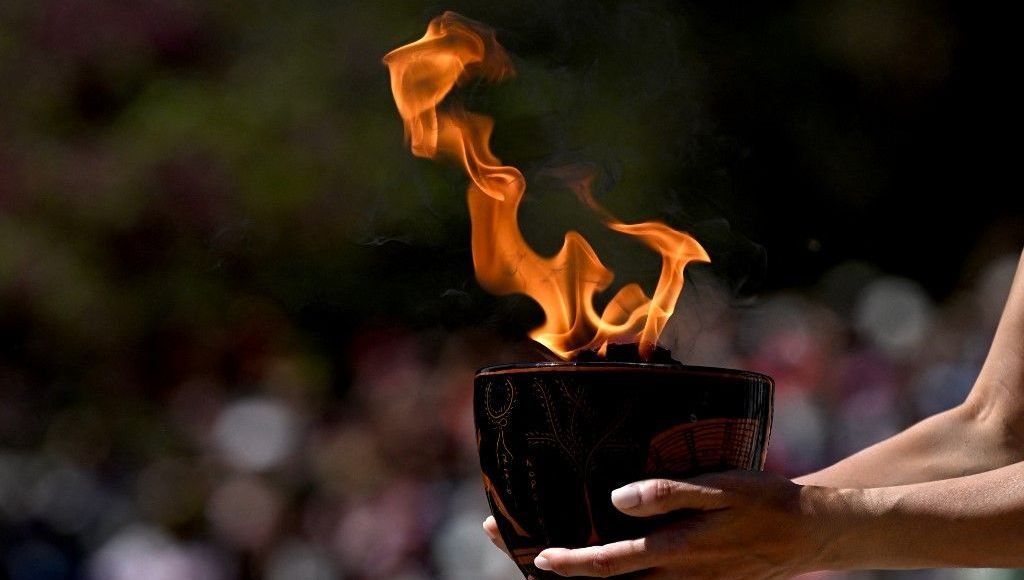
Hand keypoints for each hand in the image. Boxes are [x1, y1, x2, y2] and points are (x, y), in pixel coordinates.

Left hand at [519, 471, 839, 578]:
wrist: (808, 532)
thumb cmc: (764, 502)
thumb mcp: (722, 487)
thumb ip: (671, 493)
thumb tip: (618, 498)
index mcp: (676, 552)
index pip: (610, 565)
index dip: (570, 563)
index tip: (537, 555)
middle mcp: (674, 576)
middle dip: (559, 568)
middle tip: (517, 543)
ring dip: (583, 571)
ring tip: (543, 546)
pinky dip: (613, 572)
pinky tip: (596, 548)